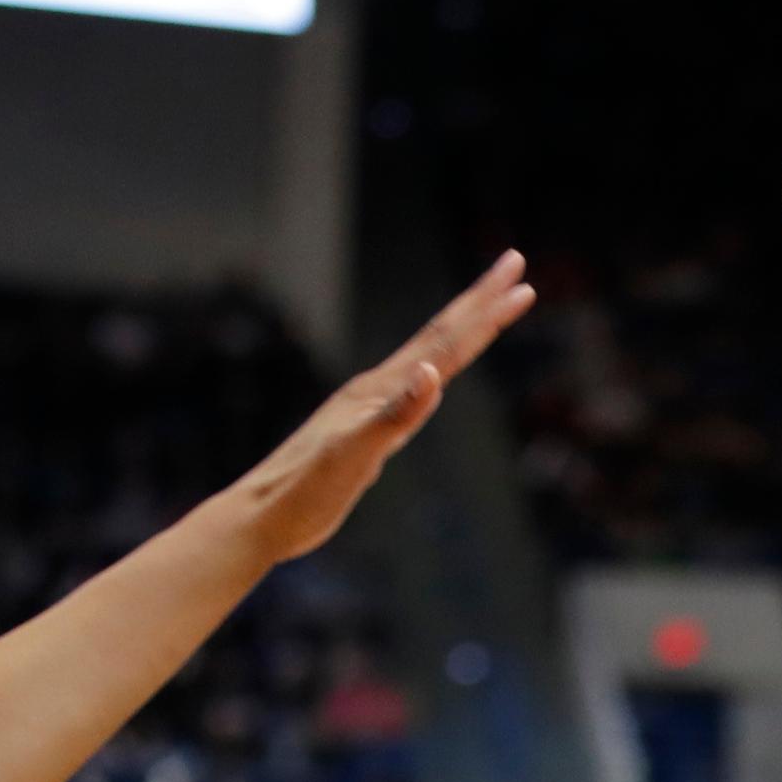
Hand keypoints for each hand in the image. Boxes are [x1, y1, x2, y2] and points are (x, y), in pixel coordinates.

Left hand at [221, 250, 537, 563]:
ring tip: (488, 309)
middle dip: (479, 301)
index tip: (519, 281)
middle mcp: (377, 389)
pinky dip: (436, 372)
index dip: (483, 312)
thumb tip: (435, 374)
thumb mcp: (353, 456)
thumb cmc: (303, 493)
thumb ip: (395, 414)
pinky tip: (435, 376)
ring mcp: (371, 409)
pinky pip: (414, 390)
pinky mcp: (367, 432)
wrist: (261, 518)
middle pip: (439, 336)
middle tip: (514, 264)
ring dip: (462, 331)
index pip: (444, 343)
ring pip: (429, 358)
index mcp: (379, 390)